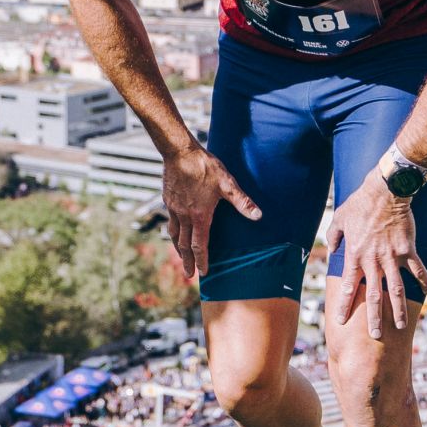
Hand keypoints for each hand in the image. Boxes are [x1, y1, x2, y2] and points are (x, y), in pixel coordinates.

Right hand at [159, 147, 258, 280]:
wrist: (179, 152)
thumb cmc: (204, 166)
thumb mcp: (227, 183)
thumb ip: (242, 201)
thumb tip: (258, 216)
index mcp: (199, 215)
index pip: (200, 245)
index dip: (202, 260)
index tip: (203, 273)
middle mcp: (184, 215)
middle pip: (184, 245)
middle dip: (188, 261)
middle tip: (189, 274)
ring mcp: (174, 208)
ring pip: (174, 234)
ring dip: (178, 248)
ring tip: (181, 257)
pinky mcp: (168, 200)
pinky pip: (170, 221)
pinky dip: (173, 232)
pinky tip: (175, 230)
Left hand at [325, 184, 426, 332]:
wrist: (385, 192)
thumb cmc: (360, 203)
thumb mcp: (340, 218)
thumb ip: (334, 236)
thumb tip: (331, 247)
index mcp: (355, 256)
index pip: (347, 286)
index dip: (344, 305)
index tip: (341, 321)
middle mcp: (372, 261)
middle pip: (372, 295)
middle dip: (373, 317)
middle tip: (375, 335)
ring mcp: (391, 257)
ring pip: (395, 289)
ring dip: (398, 309)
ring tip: (401, 325)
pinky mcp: (407, 250)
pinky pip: (416, 269)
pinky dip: (423, 281)